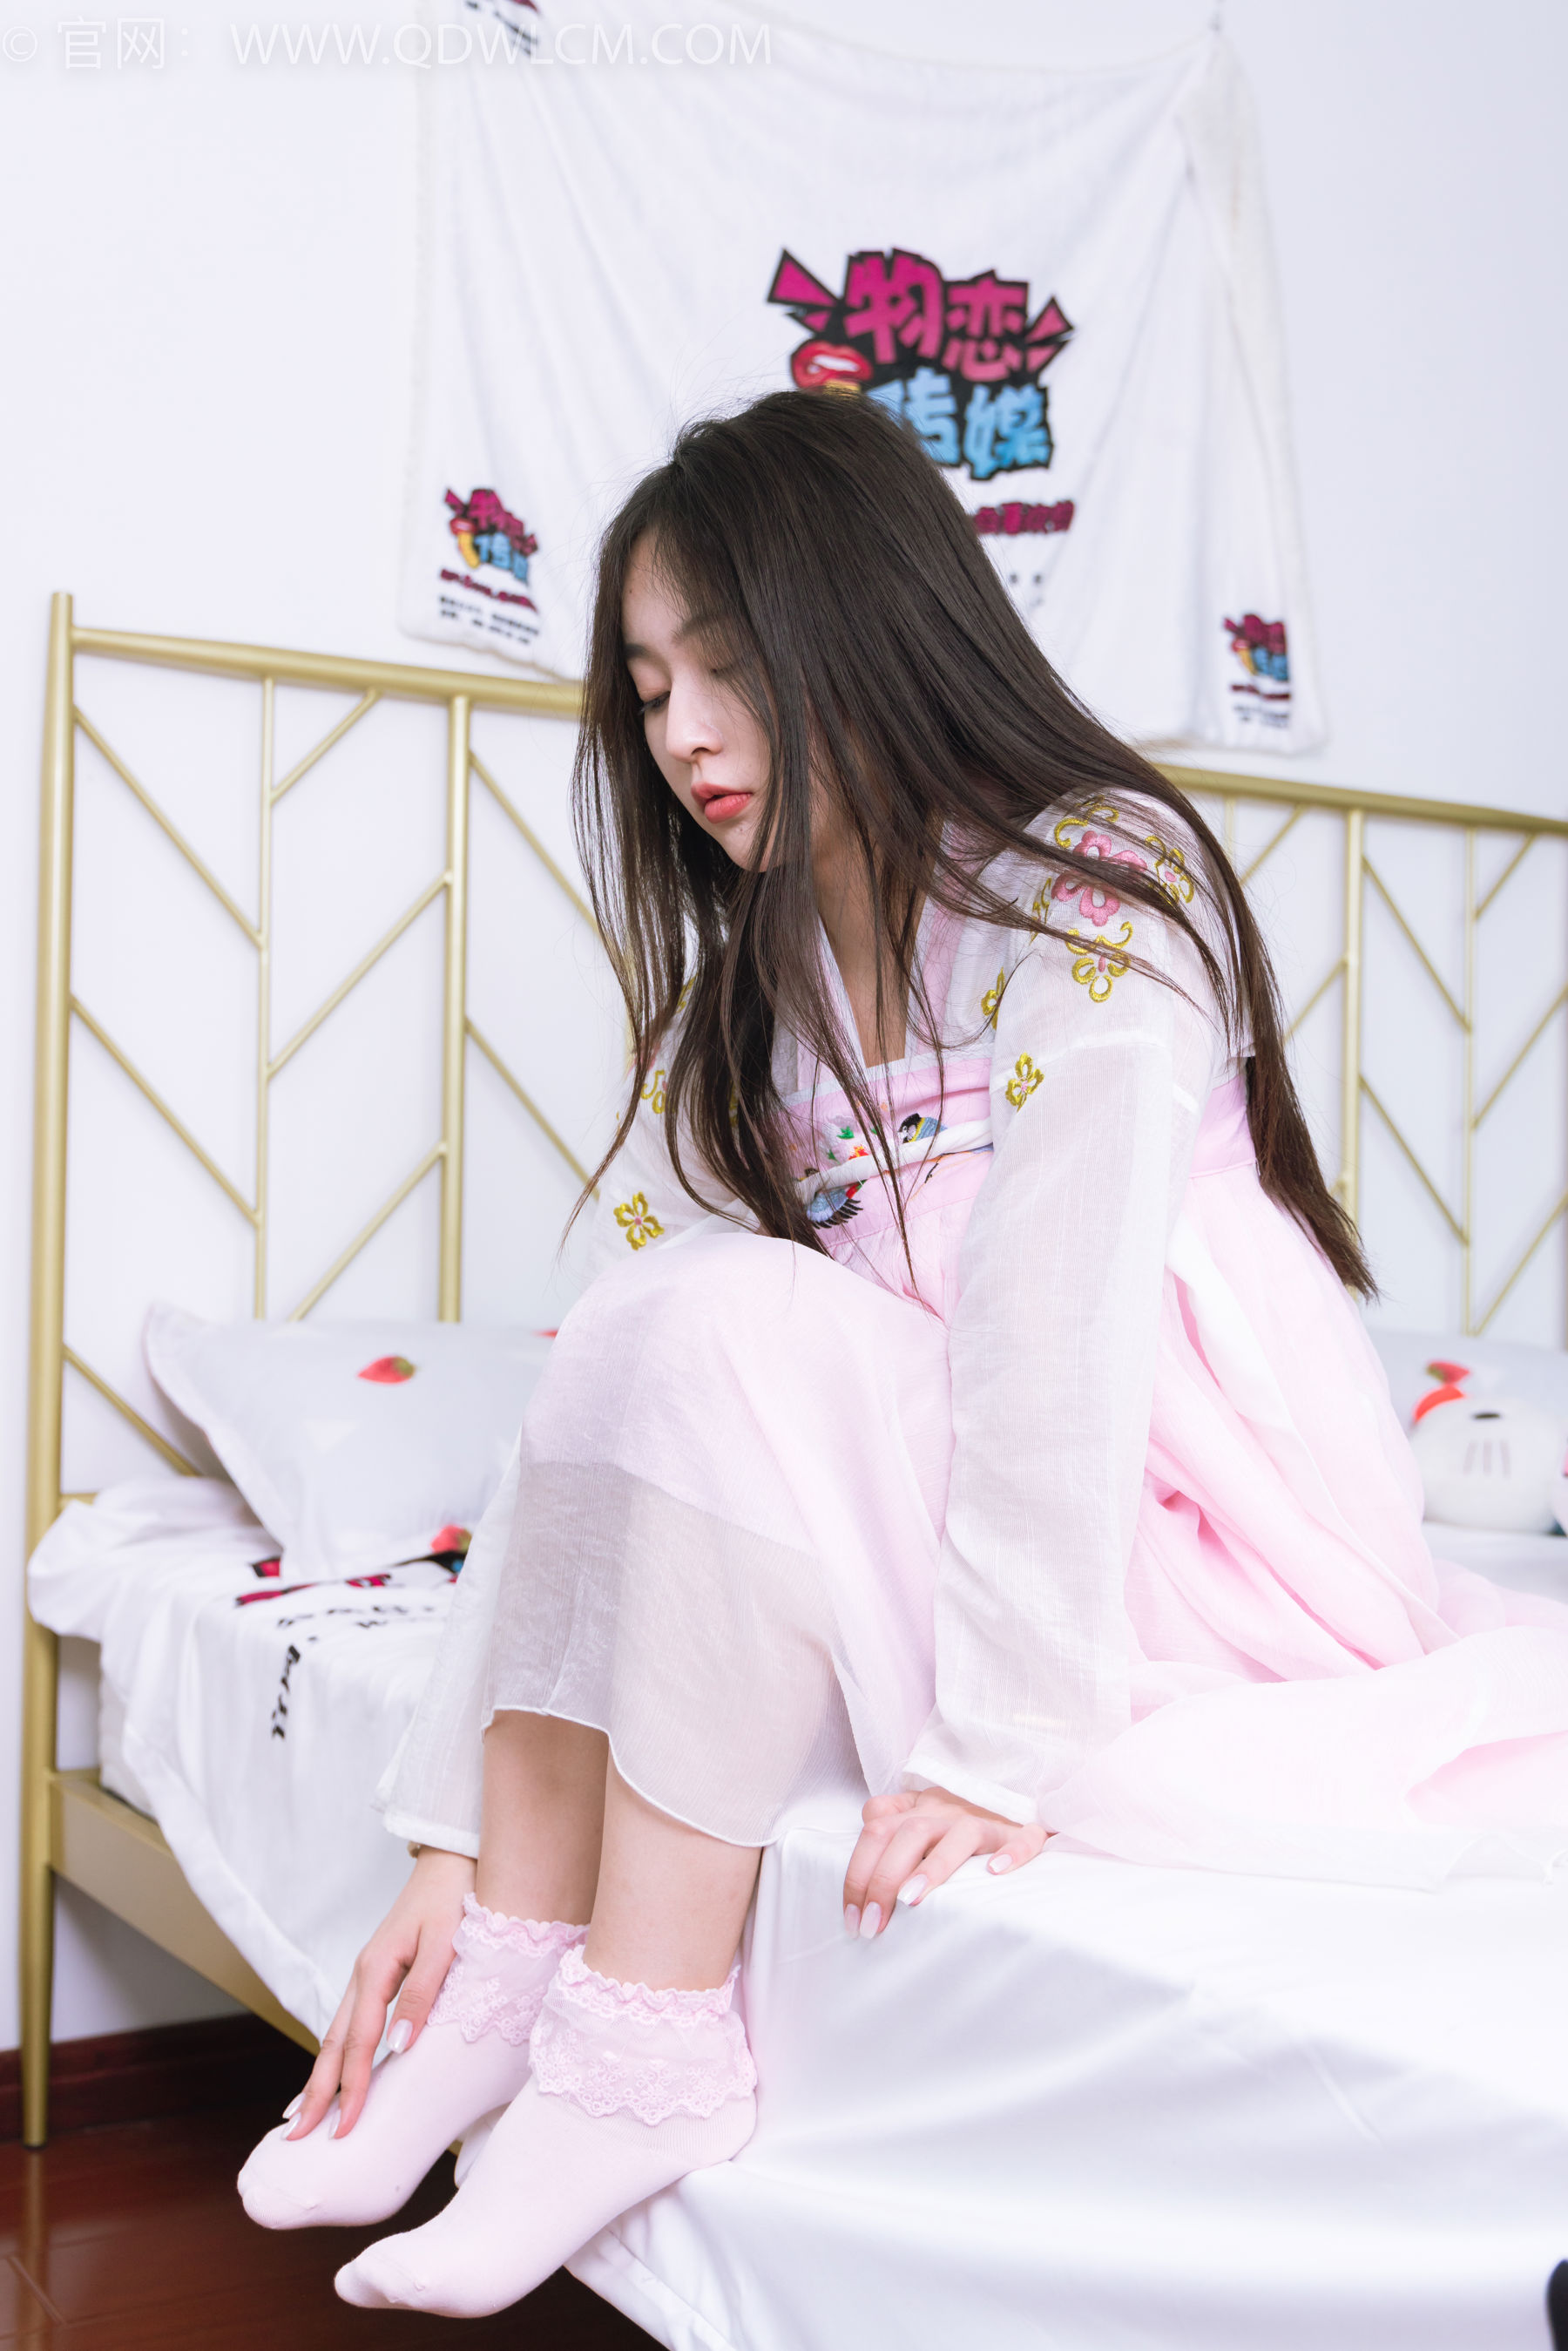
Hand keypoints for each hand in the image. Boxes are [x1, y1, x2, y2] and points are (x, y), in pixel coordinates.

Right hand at [290, 1845, 474, 2138]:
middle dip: (316, 2092)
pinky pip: (349, 2021)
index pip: (360, 2042)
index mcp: (376, 1969)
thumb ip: (423, 1994)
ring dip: (321, 2076)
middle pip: (334, 2043)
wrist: (452, 1861)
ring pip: (336, 2034)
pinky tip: (333, 2070)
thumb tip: (398, 2047)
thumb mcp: (445, 1945)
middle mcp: (363, 1974)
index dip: (352, 2088)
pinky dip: (336, 2053)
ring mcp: (366, 1973)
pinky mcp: (376, 1973)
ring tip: (304, 2116)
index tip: (344, 2129)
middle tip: (296, 2139)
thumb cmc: (454, 1900)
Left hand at [843, 1786, 1048, 1938]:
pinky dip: (1012, 1853)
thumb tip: (859, 1869)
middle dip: (882, 1879)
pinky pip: (1024, 1838)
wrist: (1013, 1806)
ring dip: (933, 1867)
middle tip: (870, 1926)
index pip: (877, 1828)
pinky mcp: (1024, 1833)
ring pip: (960, 1833)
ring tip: (909, 1901)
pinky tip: (995, 1872)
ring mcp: (988, 1821)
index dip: (857, 1872)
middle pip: (908, 1832)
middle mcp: (949, 1811)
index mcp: (919, 1808)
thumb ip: (886, 1828)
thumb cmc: (953, 1826)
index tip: (852, 1916)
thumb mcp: (914, 1819)